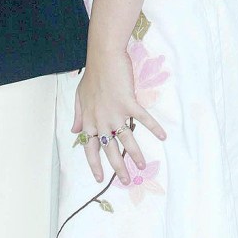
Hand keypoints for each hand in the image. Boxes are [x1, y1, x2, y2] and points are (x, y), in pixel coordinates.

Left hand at [73, 47, 165, 185]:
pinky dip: (153, 127)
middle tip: (125, 180)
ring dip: (135, 154)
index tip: (99, 178)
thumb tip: (74, 131)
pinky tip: (163, 136)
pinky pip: (142, 119)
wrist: (103, 57)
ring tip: (141, 166)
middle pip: (109, 149)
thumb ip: (78, 115)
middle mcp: (101, 120)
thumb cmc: (92, 75)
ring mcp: (115, 112)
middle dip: (117, 167)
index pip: (90, 147)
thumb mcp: (80, 96)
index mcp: (89, 119)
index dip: (94, 164)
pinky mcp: (128, 103)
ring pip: (126, 140)